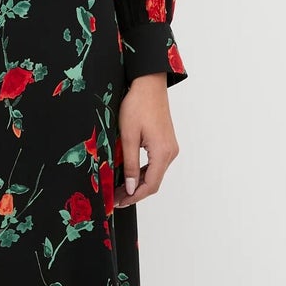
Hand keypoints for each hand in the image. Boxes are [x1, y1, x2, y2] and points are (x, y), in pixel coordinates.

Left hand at [114, 73, 178, 209]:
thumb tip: (131, 187)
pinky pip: (155, 163)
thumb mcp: (128, 137)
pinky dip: (143, 172)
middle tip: (115, 198)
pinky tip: (129, 174)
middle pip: (154, 182)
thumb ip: (130, 164)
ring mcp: (170, 147)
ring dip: (138, 183)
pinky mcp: (166, 142)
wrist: (149, 84)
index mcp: (163, 152)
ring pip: (155, 174)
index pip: (150, 185)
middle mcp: (171, 152)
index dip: (134, 197)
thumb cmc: (137, 105)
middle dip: (134, 192)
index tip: (118, 202)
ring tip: (119, 188)